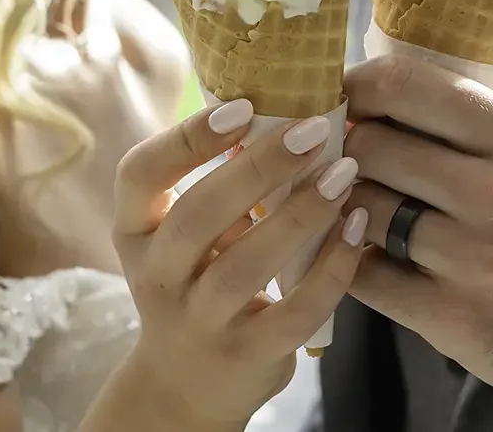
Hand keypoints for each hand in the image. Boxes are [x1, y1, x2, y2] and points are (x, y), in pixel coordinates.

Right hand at [109, 99, 366, 428]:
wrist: (185, 386)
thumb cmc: (196, 281)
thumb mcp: (186, 236)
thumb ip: (221, 185)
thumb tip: (287, 112)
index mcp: (136, 231)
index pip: (139, 175)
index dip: (186, 138)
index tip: (241, 107)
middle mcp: (157, 275)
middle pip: (198, 214)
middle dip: (258, 167)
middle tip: (312, 130)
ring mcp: (199, 320)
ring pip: (247, 264)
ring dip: (302, 213)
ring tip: (344, 172)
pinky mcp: (247, 355)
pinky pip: (296, 310)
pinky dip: (332, 267)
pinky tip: (357, 228)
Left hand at [342, 55, 492, 395]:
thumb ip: (451, 123)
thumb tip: (350, 96)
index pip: (404, 85)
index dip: (354, 86)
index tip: (339, 97)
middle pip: (371, 147)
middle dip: (345, 150)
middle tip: (340, 158)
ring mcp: (478, 260)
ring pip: (361, 210)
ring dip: (346, 207)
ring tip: (358, 206)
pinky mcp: (454, 317)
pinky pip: (363, 274)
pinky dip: (350, 260)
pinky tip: (364, 253)